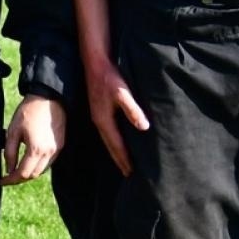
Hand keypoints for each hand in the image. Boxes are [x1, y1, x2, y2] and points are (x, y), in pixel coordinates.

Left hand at [2, 95, 66, 184]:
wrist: (48, 98)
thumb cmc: (28, 112)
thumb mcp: (13, 131)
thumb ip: (10, 152)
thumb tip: (9, 169)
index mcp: (36, 150)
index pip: (23, 174)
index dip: (11, 180)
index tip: (1, 181)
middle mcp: (49, 153)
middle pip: (33, 175)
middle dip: (19, 178)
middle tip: (7, 177)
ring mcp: (57, 150)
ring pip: (42, 170)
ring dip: (29, 173)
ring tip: (16, 169)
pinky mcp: (60, 146)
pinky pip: (49, 162)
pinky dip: (38, 166)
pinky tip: (29, 161)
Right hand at [86, 57, 148, 175]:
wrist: (95, 63)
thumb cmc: (110, 77)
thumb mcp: (123, 93)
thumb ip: (133, 110)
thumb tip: (143, 127)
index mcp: (104, 120)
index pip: (116, 145)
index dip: (125, 159)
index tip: (132, 173)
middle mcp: (99, 121)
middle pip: (110, 146)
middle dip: (119, 160)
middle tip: (128, 175)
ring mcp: (98, 116)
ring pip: (108, 140)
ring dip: (116, 152)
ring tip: (124, 164)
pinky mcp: (99, 111)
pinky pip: (108, 132)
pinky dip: (114, 141)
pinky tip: (119, 142)